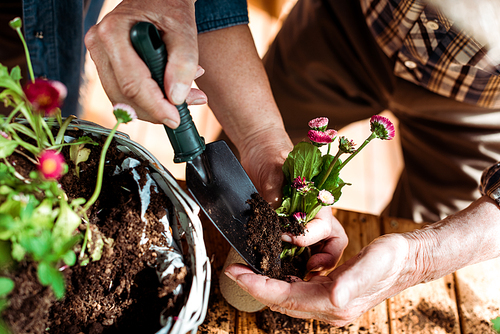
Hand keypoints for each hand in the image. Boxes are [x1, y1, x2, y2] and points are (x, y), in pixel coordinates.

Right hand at [85, 0, 206, 127]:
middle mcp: (99, 45)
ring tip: (183, 96)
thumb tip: (176, 98)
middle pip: (123, 96)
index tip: (175, 119)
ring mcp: (99, 55)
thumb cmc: (169, 6)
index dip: (155, 106)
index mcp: (113, 33)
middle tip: (182, 112)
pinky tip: (169, 90)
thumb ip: (183, 62)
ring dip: (153, 106)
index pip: (132, 84)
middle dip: (154, 110)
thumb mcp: (184, 29)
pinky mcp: (106, 64)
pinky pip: (123, 91)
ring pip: (122, 98)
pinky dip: (147, 99)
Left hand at [225, 233, 419, 325]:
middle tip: (234, 269)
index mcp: (334, 303)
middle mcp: (329, 309)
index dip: (257, 286)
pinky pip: (298, 293)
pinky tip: (275, 270)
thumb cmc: (391, 259)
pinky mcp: (332, 296)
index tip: (235, 272)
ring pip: (288, 299)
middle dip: (255, 286)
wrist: (408, 261)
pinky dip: (282, 283)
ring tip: (247, 269)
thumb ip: (351, 281)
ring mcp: (330, 305)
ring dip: (266, 285)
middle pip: (282, 301)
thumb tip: (333, 296)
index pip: (285, 297)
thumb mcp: (372, 264)